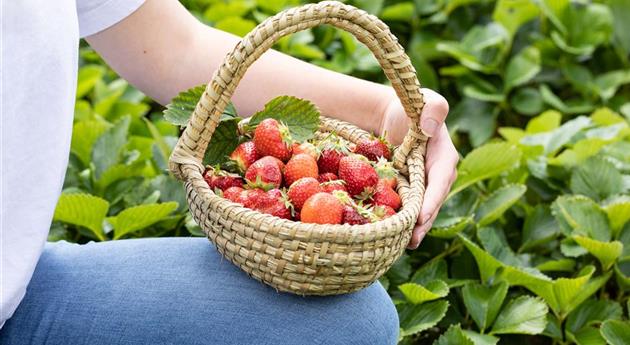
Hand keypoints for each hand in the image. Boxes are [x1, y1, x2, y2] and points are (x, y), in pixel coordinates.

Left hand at [379, 88, 458, 248]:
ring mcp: (422, 185)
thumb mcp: (425, 100)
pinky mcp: (407, 190)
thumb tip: (431, 127)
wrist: (392, 114)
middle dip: (423, 222)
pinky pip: (405, 206)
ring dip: (411, 227)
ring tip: (401, 244)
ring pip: (419, 209)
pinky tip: (387, 234)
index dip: (432, 199)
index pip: (440, 181)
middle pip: (431, 202)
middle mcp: (436, 176)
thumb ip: (434, 109)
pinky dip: (398, 219)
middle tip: (412, 239)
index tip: (422, 216)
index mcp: (444, 157)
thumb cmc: (411, 105)